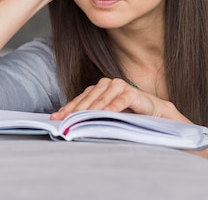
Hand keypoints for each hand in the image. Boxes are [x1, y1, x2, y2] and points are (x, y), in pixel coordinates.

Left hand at [50, 78, 185, 121]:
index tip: (56, 118)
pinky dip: (113, 107)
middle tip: (66, 121)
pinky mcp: (131, 93)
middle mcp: (107, 84)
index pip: (80, 99)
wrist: (151, 112)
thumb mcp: (105, 114)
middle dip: (76, 111)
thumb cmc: (126, 113)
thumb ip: (91, 114)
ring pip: (102, 99)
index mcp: (98, 88)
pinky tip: (106, 113)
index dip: (68, 108)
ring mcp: (120, 86)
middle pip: (89, 99)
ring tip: (81, 118)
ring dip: (92, 110)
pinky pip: (120, 101)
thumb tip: (69, 123)